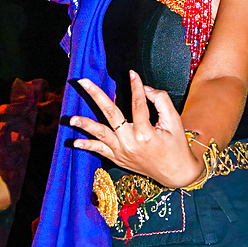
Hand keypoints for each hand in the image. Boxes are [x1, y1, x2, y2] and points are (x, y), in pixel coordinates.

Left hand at [69, 71, 202, 188]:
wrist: (176, 173)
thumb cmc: (176, 145)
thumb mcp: (174, 121)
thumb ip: (161, 101)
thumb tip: (145, 88)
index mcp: (146, 133)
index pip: (138, 104)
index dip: (136, 87)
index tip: (132, 73)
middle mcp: (130, 142)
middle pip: (110, 113)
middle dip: (96, 95)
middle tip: (83, 81)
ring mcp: (122, 151)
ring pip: (100, 134)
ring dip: (85, 125)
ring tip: (71, 119)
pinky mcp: (118, 158)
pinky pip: (100, 151)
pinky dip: (87, 146)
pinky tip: (74, 142)